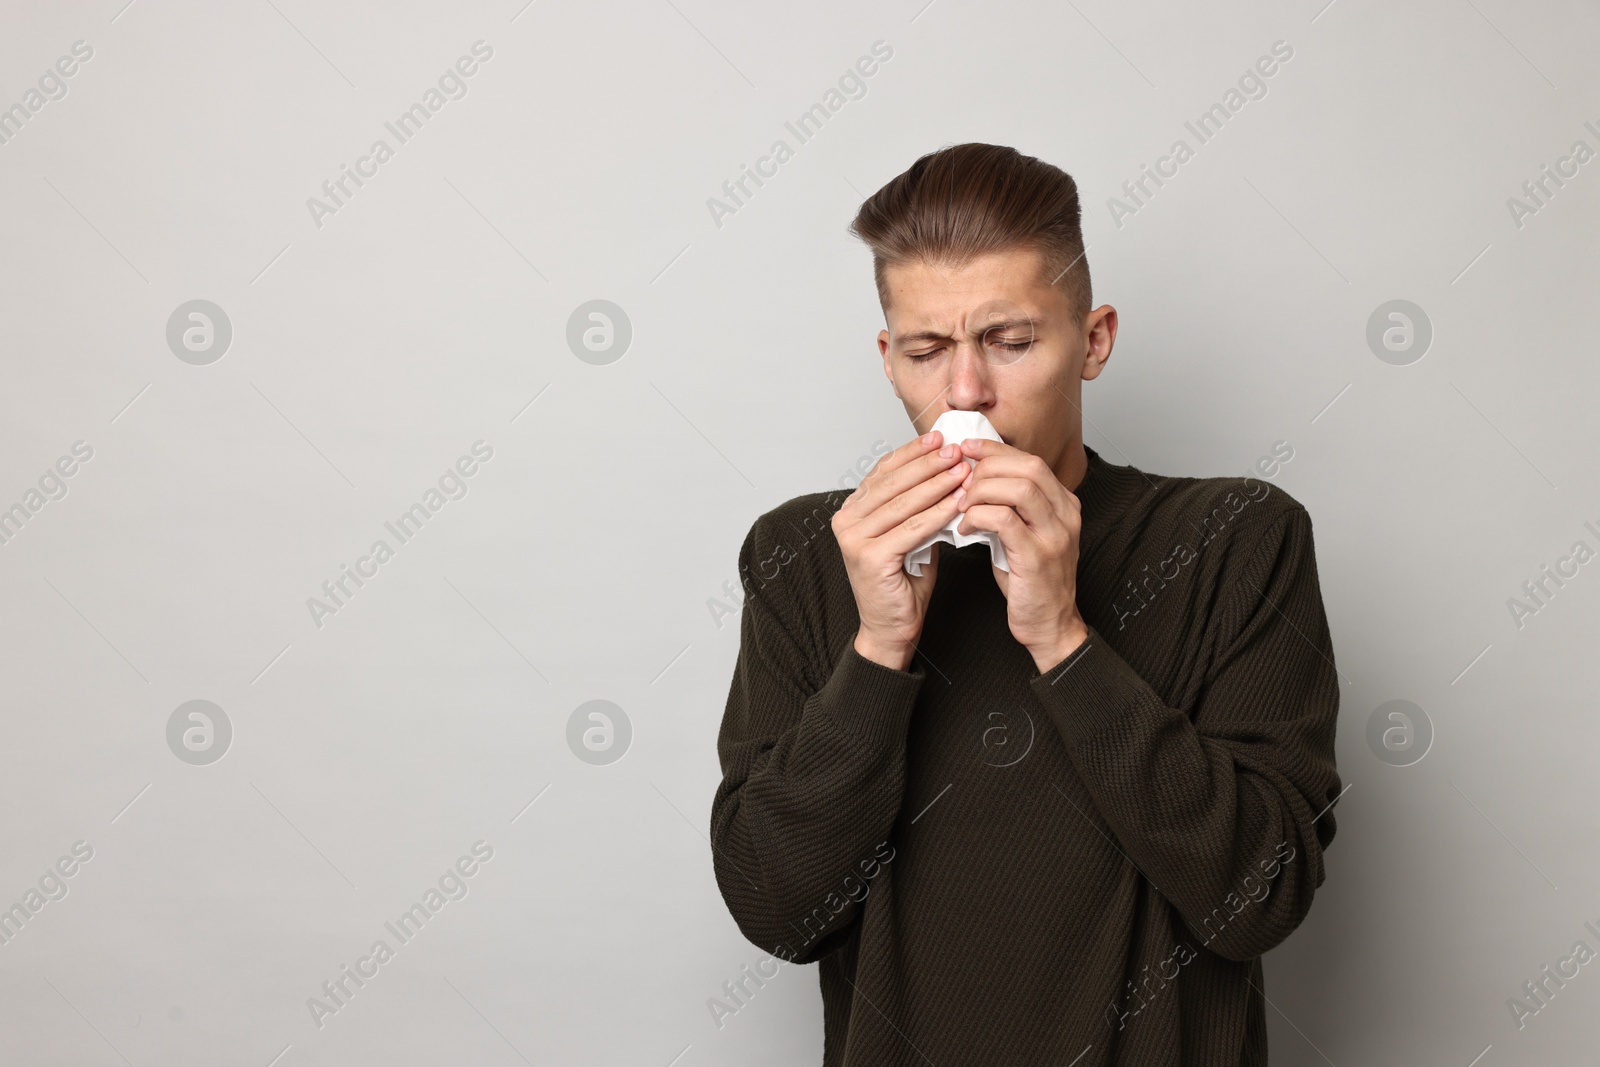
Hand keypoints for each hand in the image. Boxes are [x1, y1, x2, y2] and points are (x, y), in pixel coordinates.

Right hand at [832, 430, 970, 670]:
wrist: (892, 628)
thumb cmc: (903, 582)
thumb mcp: (910, 533)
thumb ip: (917, 504)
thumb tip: (946, 468)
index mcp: (852, 511)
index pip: (883, 472)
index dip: (912, 453)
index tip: (939, 438)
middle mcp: (846, 521)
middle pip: (892, 483)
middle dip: (927, 464)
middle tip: (956, 450)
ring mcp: (853, 539)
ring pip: (903, 503)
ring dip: (936, 484)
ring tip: (963, 471)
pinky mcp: (869, 557)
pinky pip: (911, 528)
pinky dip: (938, 513)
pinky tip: (958, 502)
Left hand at [953, 438, 1089, 671]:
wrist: (1049, 624)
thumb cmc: (1030, 580)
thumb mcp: (1022, 533)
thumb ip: (1008, 505)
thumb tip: (972, 478)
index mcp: (1063, 504)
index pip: (1030, 460)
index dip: (994, 450)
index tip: (965, 450)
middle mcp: (1066, 515)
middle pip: (1028, 466)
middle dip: (987, 467)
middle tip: (960, 481)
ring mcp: (1055, 535)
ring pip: (1019, 488)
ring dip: (981, 491)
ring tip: (962, 506)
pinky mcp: (1037, 557)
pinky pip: (1004, 520)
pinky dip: (978, 517)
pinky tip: (965, 528)